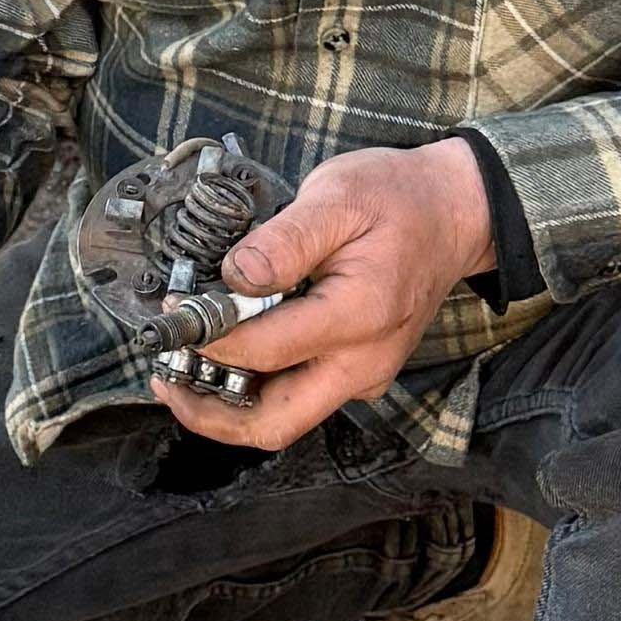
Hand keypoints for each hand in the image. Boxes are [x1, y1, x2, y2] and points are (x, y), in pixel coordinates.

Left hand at [154, 139, 492, 456]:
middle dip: (209, 413)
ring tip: (183, 376)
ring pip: (285, 419)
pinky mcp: (359, 373)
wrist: (454, 212)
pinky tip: (226, 360)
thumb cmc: (397, 198)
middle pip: (275, 423)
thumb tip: (232, 277)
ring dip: (228, 408)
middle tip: (165, 380)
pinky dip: (256, 390)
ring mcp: (365, 374)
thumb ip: (283, 241)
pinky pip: (300, 398)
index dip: (207, 338)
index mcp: (359, 316)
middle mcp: (364, 362)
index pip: (263, 350)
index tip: (173, 313)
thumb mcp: (337, 196)